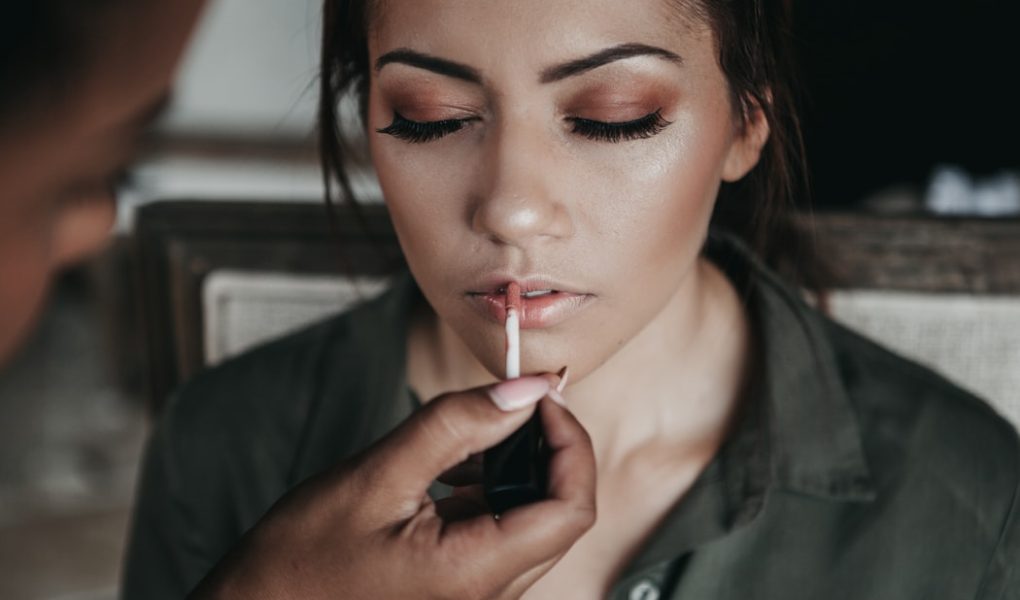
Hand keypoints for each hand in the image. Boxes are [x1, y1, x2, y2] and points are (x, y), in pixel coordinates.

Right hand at [189, 375, 595, 599]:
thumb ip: (456, 426)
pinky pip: (499, 532)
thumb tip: (524, 391)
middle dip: (547, 448)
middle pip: (559, 514)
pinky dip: (489, 489)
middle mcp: (488, 594)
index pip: (571, 508)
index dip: (570, 444)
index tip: (542, 397)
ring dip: (516, 467)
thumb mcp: (377, 475)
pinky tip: (452, 465)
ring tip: (473, 432)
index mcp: (475, 573)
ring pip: (532, 520)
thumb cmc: (300, 560)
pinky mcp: (460, 584)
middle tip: (515, 400)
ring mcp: (475, 593)